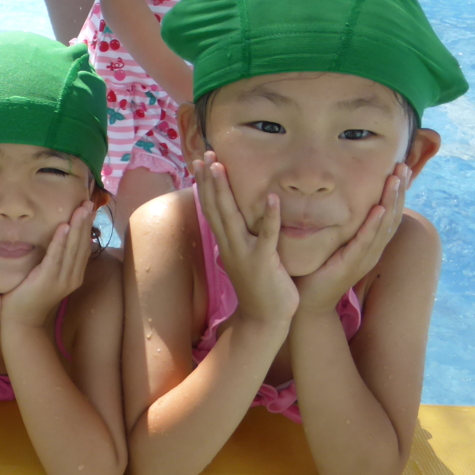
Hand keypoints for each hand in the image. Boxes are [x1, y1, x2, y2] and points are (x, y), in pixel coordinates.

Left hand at [0, 202, 95, 328]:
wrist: (20, 323)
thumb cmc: (28, 298)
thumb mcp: (45, 276)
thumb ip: (53, 261)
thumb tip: (54, 240)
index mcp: (73, 275)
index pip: (83, 246)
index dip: (86, 227)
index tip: (88, 208)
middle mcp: (72, 277)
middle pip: (81, 244)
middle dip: (85, 222)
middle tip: (88, 202)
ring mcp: (62, 280)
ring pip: (72, 249)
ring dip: (77, 227)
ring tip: (81, 209)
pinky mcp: (48, 281)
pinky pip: (56, 257)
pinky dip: (61, 241)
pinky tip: (64, 227)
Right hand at [195, 153, 298, 327]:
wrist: (265, 319)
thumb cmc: (259, 288)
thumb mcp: (246, 258)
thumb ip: (241, 239)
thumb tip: (234, 224)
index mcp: (227, 243)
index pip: (212, 208)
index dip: (205, 184)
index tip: (201, 161)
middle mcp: (230, 245)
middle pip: (215, 207)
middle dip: (209, 180)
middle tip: (205, 155)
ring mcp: (244, 253)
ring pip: (231, 217)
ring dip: (225, 191)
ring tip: (220, 166)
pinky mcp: (263, 262)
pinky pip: (267, 236)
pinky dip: (270, 217)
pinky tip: (272, 197)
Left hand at [294, 165, 409, 315]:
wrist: (307, 301)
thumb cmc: (316, 271)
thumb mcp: (331, 243)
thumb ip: (338, 225)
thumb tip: (333, 200)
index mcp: (369, 245)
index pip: (387, 214)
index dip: (395, 192)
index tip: (399, 169)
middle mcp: (371, 251)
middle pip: (391, 216)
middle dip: (398, 190)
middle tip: (403, 166)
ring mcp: (364, 259)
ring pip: (383, 226)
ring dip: (391, 201)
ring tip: (396, 180)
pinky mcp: (351, 265)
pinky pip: (366, 242)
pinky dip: (374, 225)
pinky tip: (380, 210)